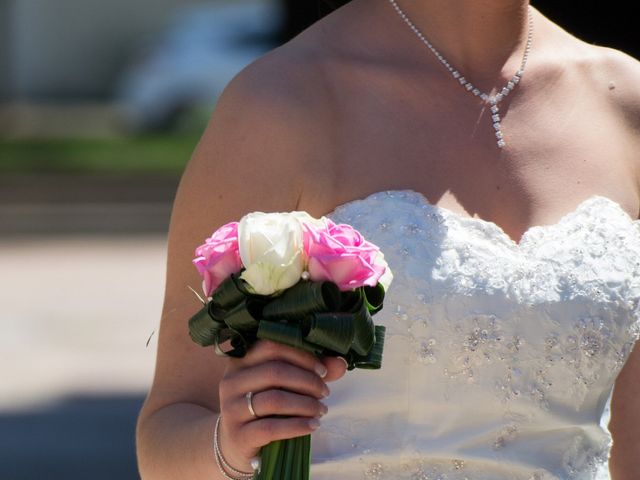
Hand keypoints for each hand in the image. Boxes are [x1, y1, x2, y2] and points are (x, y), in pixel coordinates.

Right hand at [216, 340, 347, 471]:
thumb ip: (309, 370)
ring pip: (275, 400)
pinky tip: (313, 425)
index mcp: (240, 361)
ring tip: (322, 409)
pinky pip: (271, 428)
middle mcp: (231, 381)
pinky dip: (298, 426)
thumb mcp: (281, 385)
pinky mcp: (237, 435)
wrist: (236, 443)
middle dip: (307, 381)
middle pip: (274, 372)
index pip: (270, 346)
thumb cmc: (264, 406)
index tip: (322, 370)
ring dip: (306, 404)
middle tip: (325, 392)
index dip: (301, 355)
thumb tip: (340, 363)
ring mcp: (231, 408)